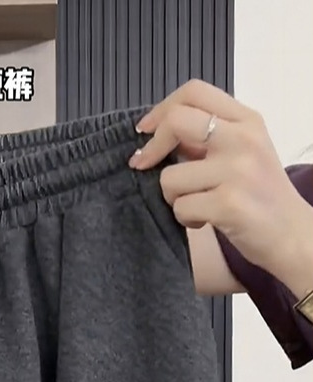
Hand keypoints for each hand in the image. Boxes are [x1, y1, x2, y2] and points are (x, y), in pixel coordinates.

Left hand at [130, 79, 312, 290]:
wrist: (292, 234)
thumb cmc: (260, 195)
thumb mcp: (243, 153)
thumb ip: (207, 139)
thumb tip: (160, 133)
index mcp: (247, 120)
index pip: (194, 92)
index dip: (161, 109)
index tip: (145, 130)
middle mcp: (244, 139)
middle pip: (177, 122)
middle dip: (152, 147)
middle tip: (143, 165)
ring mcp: (237, 170)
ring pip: (170, 176)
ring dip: (172, 197)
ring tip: (196, 205)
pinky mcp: (228, 204)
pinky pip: (180, 207)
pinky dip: (185, 218)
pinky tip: (204, 221)